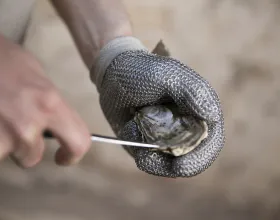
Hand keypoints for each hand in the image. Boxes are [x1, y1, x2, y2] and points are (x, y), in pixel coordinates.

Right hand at [0, 26, 90, 167]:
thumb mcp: (33, 71)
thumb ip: (48, 100)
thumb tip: (53, 118)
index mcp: (49, 103)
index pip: (78, 142)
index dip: (72, 154)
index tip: (63, 156)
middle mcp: (28, 127)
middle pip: (34, 157)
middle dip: (25, 148)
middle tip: (11, 127)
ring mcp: (1, 141)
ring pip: (7, 155)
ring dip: (1, 143)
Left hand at [90, 37, 224, 177]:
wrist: (112, 75)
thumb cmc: (142, 71)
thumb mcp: (167, 75)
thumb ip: (192, 92)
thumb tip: (213, 118)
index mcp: (200, 111)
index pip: (210, 143)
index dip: (199, 158)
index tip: (179, 165)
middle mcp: (188, 128)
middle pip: (191, 161)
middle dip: (170, 165)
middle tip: (146, 160)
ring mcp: (169, 138)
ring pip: (169, 165)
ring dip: (152, 158)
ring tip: (133, 132)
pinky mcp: (152, 145)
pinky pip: (151, 160)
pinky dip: (141, 154)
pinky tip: (130, 131)